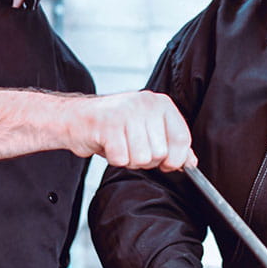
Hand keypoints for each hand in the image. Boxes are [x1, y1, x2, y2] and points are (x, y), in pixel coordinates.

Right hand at [68, 91, 194, 169]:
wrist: (75, 118)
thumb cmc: (113, 125)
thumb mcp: (147, 129)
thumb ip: (172, 145)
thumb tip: (191, 162)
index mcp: (160, 103)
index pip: (182, 138)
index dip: (176, 159)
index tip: (167, 164)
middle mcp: (146, 104)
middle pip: (161, 153)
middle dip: (146, 159)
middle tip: (131, 147)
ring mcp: (127, 113)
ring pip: (142, 158)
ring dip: (129, 160)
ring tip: (120, 145)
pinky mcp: (108, 125)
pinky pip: (121, 159)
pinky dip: (114, 159)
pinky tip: (108, 146)